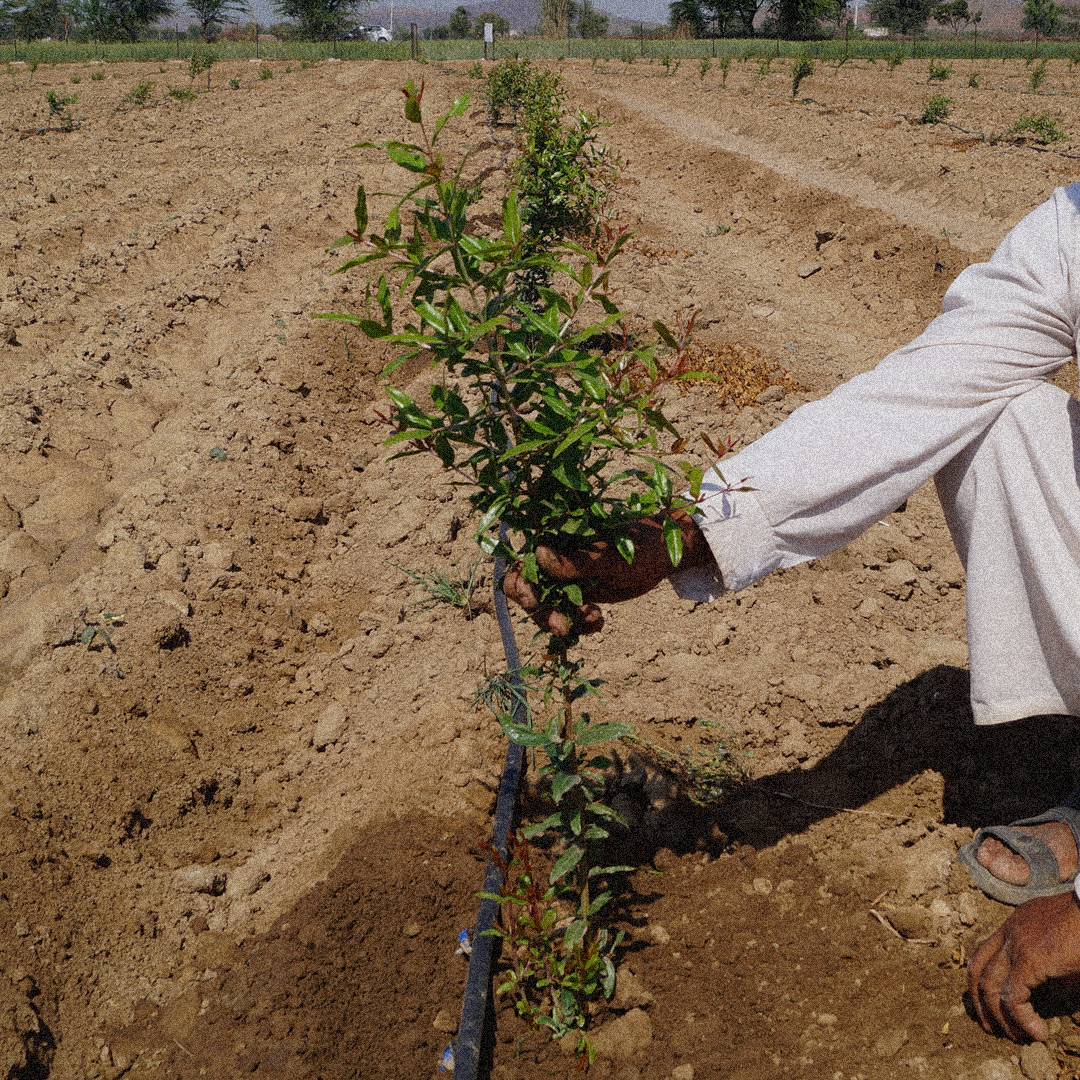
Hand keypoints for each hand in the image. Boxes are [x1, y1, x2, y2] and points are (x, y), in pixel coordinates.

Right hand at [500, 510, 715, 637]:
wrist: (667, 555)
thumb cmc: (641, 545)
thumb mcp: (609, 556)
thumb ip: (575, 560)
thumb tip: (538, 554)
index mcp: (557, 541)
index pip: (521, 563)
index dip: (518, 585)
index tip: (533, 602)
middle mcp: (556, 561)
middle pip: (529, 592)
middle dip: (542, 612)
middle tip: (563, 627)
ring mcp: (567, 580)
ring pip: (548, 609)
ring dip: (562, 622)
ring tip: (593, 621)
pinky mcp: (581, 595)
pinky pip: (568, 617)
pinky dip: (579, 625)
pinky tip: (598, 622)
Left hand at [968, 891, 1079, 1040]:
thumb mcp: (1065, 950)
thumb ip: (1056, 971)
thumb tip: (1053, 998)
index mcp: (1014, 925)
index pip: (984, 953)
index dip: (983, 981)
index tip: (993, 1004)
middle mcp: (1009, 933)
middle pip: (978, 969)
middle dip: (981, 1002)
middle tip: (992, 1026)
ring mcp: (1016, 945)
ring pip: (989, 986)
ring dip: (998, 1016)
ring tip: (1015, 1036)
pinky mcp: (1029, 960)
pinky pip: (1014, 996)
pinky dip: (1021, 1018)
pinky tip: (1037, 1033)